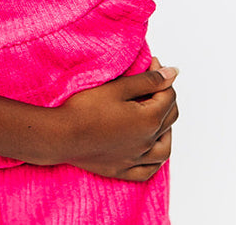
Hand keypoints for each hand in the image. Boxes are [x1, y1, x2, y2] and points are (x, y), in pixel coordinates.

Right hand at [45, 63, 177, 179]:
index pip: (168, 96)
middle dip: (165, 98)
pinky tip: (151, 153)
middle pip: (169, 119)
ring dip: (166, 131)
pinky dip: (155, 162)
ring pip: (164, 148)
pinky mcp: (122, 169)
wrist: (62, 135)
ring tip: (157, 118)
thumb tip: (173, 73)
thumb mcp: (118, 88)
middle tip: (152, 84)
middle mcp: (148, 142)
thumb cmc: (85, 109)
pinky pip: (148, 170)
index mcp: (149, 120)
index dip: (162, 78)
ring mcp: (136, 159)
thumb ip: (148, 80)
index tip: (152, 64)